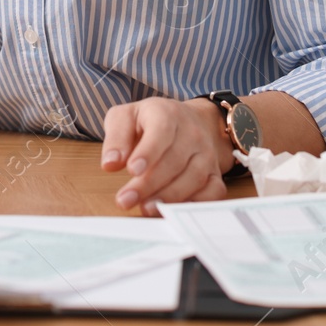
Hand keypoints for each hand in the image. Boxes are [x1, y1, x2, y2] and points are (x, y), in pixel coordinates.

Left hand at [101, 96, 232, 215]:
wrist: (186, 121)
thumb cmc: (150, 122)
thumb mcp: (125, 118)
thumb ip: (116, 137)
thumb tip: (110, 163)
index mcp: (167, 114)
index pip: (161, 131)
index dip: (148, 152)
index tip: (132, 170)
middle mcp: (191, 133)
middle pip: (174, 160)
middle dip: (149, 184)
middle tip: (126, 199)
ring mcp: (206, 153)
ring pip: (194, 178)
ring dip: (169, 197)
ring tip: (146, 208)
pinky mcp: (214, 173)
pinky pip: (213, 191)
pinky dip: (196, 204)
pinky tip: (174, 211)